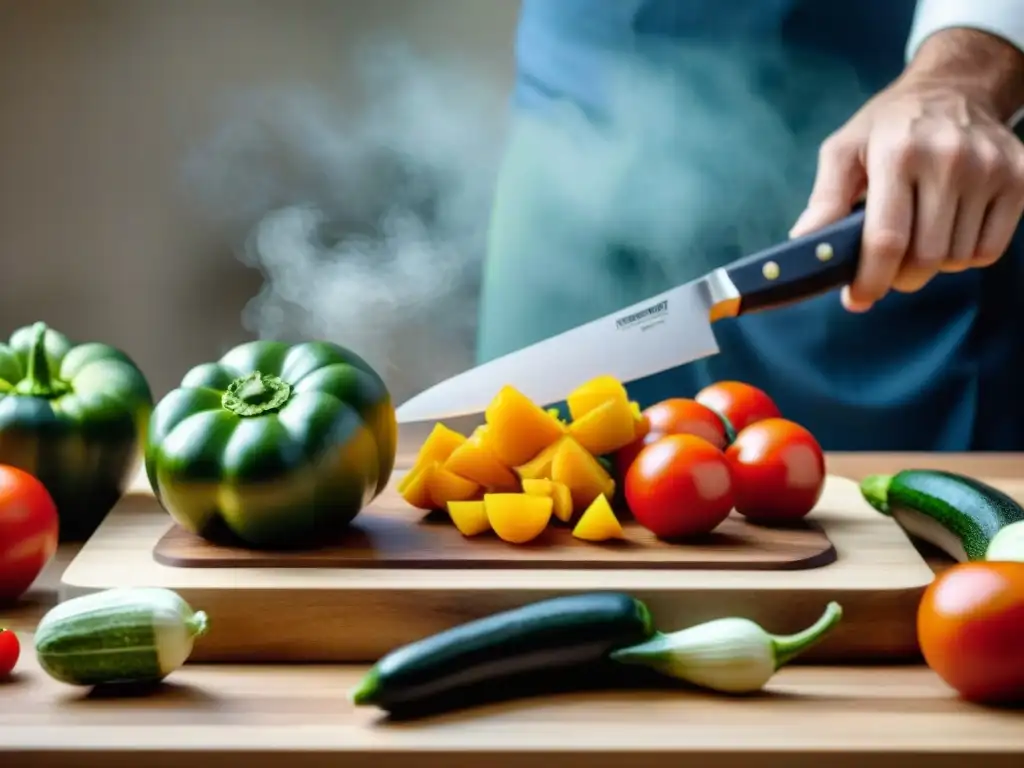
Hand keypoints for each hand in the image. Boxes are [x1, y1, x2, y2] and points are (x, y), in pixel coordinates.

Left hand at [790, 34, 1023, 312]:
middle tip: (887, 268)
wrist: (955, 87)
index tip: (857, 299)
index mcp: (898, 153)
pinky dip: (965, 256)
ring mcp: (991, 169)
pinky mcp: (1021, 178)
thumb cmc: (888, 127)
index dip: (870, 279)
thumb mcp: (844, 150)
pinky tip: (949, 229)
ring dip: (932, 265)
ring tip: (918, 238)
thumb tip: (803, 244)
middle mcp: (949, 159)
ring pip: (958, 258)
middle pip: (925, 258)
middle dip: (899, 277)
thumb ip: (825, 198)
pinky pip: (989, 250)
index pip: (887, 239)